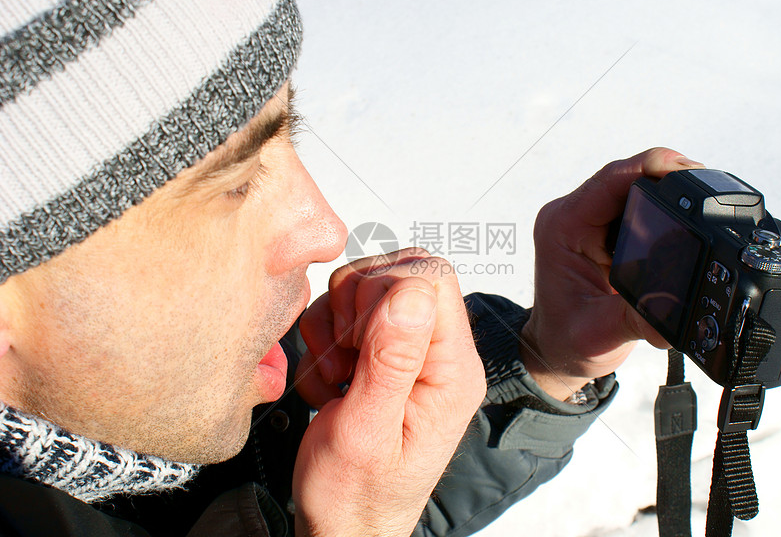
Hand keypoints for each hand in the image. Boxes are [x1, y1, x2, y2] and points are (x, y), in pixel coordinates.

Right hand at [292, 249, 485, 536]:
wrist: (344, 523)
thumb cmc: (357, 493)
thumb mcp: (367, 432)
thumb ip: (391, 361)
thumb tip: (410, 292)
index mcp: (452, 369)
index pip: (431, 278)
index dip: (382, 293)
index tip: (357, 344)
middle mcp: (438, 352)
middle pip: (397, 273)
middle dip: (354, 308)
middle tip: (345, 362)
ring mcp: (408, 350)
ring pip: (365, 287)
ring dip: (334, 327)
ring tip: (336, 378)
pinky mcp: (381, 352)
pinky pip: (344, 312)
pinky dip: (323, 340)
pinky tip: (329, 382)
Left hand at [520, 147, 704, 399]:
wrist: (556, 351)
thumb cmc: (565, 340)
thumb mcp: (600, 334)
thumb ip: (637, 319)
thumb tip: (678, 309)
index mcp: (563, 228)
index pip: (610, 180)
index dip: (651, 166)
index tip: (687, 169)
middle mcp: (573, 216)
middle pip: (627, 176)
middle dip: (669, 176)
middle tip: (708, 190)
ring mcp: (589, 221)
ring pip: (634, 186)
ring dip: (667, 190)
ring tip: (702, 202)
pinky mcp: (604, 230)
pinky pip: (637, 204)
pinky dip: (662, 207)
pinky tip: (685, 218)